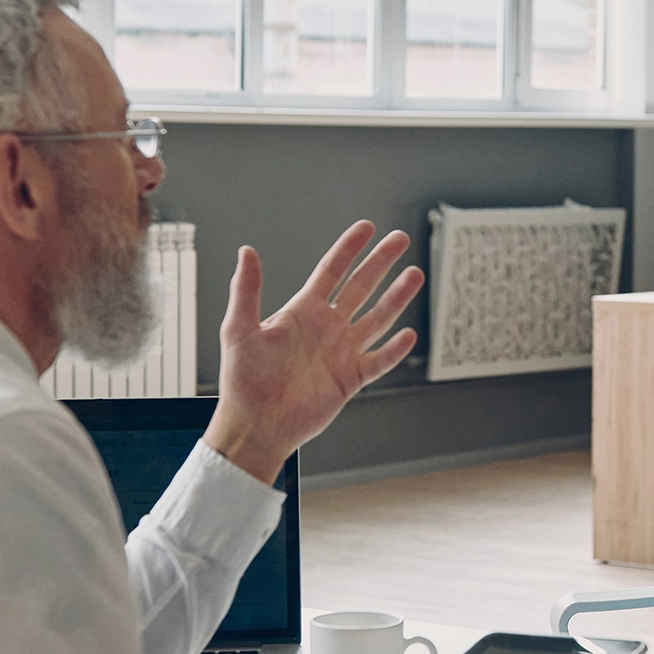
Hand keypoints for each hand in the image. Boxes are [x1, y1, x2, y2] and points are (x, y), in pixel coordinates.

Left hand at [204, 222, 423, 482]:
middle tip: (400, 240)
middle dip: (381, 262)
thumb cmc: (242, 381)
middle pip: (361, 287)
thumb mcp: (238, 330)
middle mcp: (326, 327)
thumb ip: (246, 290)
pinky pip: (379, 361)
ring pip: (377, 318)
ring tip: (415, 276)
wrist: (256, 425)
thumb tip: (247, 251)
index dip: (349, 248)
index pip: (331, 271)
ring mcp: (341, 352)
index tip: (366, 228)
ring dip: (396, 298)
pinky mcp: (350, 379)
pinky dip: (395, 350)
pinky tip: (409, 335)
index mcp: (302, 311)